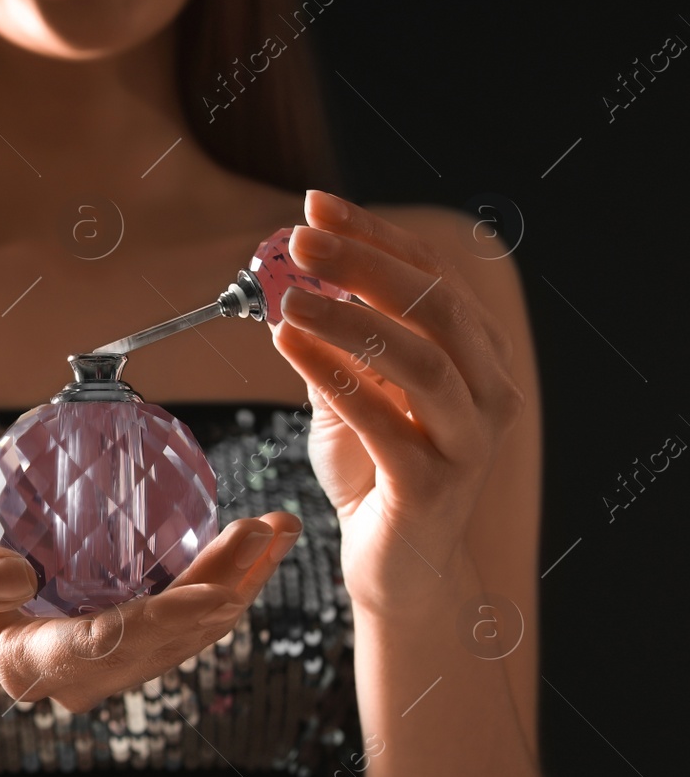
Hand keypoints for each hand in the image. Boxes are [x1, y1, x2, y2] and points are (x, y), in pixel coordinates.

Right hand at [0, 462, 301, 713]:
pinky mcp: (136, 638)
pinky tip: (260, 540)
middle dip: (222, 590)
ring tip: (276, 529)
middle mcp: (78, 674)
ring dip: (240, 582)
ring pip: (189, 632)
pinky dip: (230, 578)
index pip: (105, 646)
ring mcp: (111, 661)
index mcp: (28, 662)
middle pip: (164, 639)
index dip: (165, 622)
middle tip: (261, 531)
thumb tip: (21, 581)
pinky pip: (191, 617)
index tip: (213, 592)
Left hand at [270, 190, 524, 613]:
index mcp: (476, 356)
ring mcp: (467, 442)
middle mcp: (488, 391)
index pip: (431, 275)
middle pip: (434, 307)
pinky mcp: (433, 488)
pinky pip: (385, 423)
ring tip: (289, 297)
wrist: (398, 570)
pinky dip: (334, 378)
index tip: (315, 206)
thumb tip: (297, 274)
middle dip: (365, 264)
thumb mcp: (351, 397)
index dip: (374, 236)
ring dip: (350, 319)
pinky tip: (290, 346)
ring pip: (420, 361)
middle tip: (299, 240)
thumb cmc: (375, 476)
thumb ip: (338, 342)